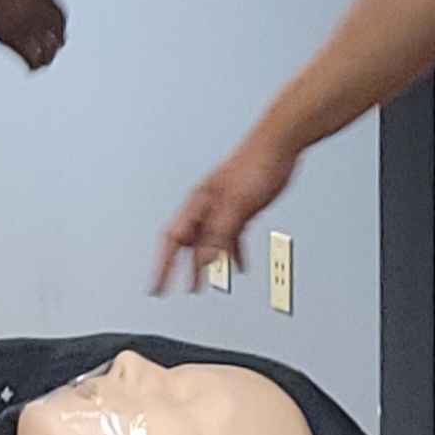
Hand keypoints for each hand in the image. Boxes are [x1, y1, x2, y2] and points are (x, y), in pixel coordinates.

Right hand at [152, 125, 297, 292]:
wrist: (279, 145)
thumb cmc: (255, 164)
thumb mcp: (236, 204)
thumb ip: (219, 233)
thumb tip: (205, 260)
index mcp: (198, 203)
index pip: (171, 240)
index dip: (162, 266)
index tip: (156, 286)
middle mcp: (206, 206)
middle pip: (186, 244)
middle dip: (177, 269)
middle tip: (167, 289)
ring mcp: (223, 207)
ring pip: (208, 242)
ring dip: (205, 264)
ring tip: (202, 285)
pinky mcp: (240, 207)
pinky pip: (230, 236)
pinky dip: (232, 252)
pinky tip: (238, 264)